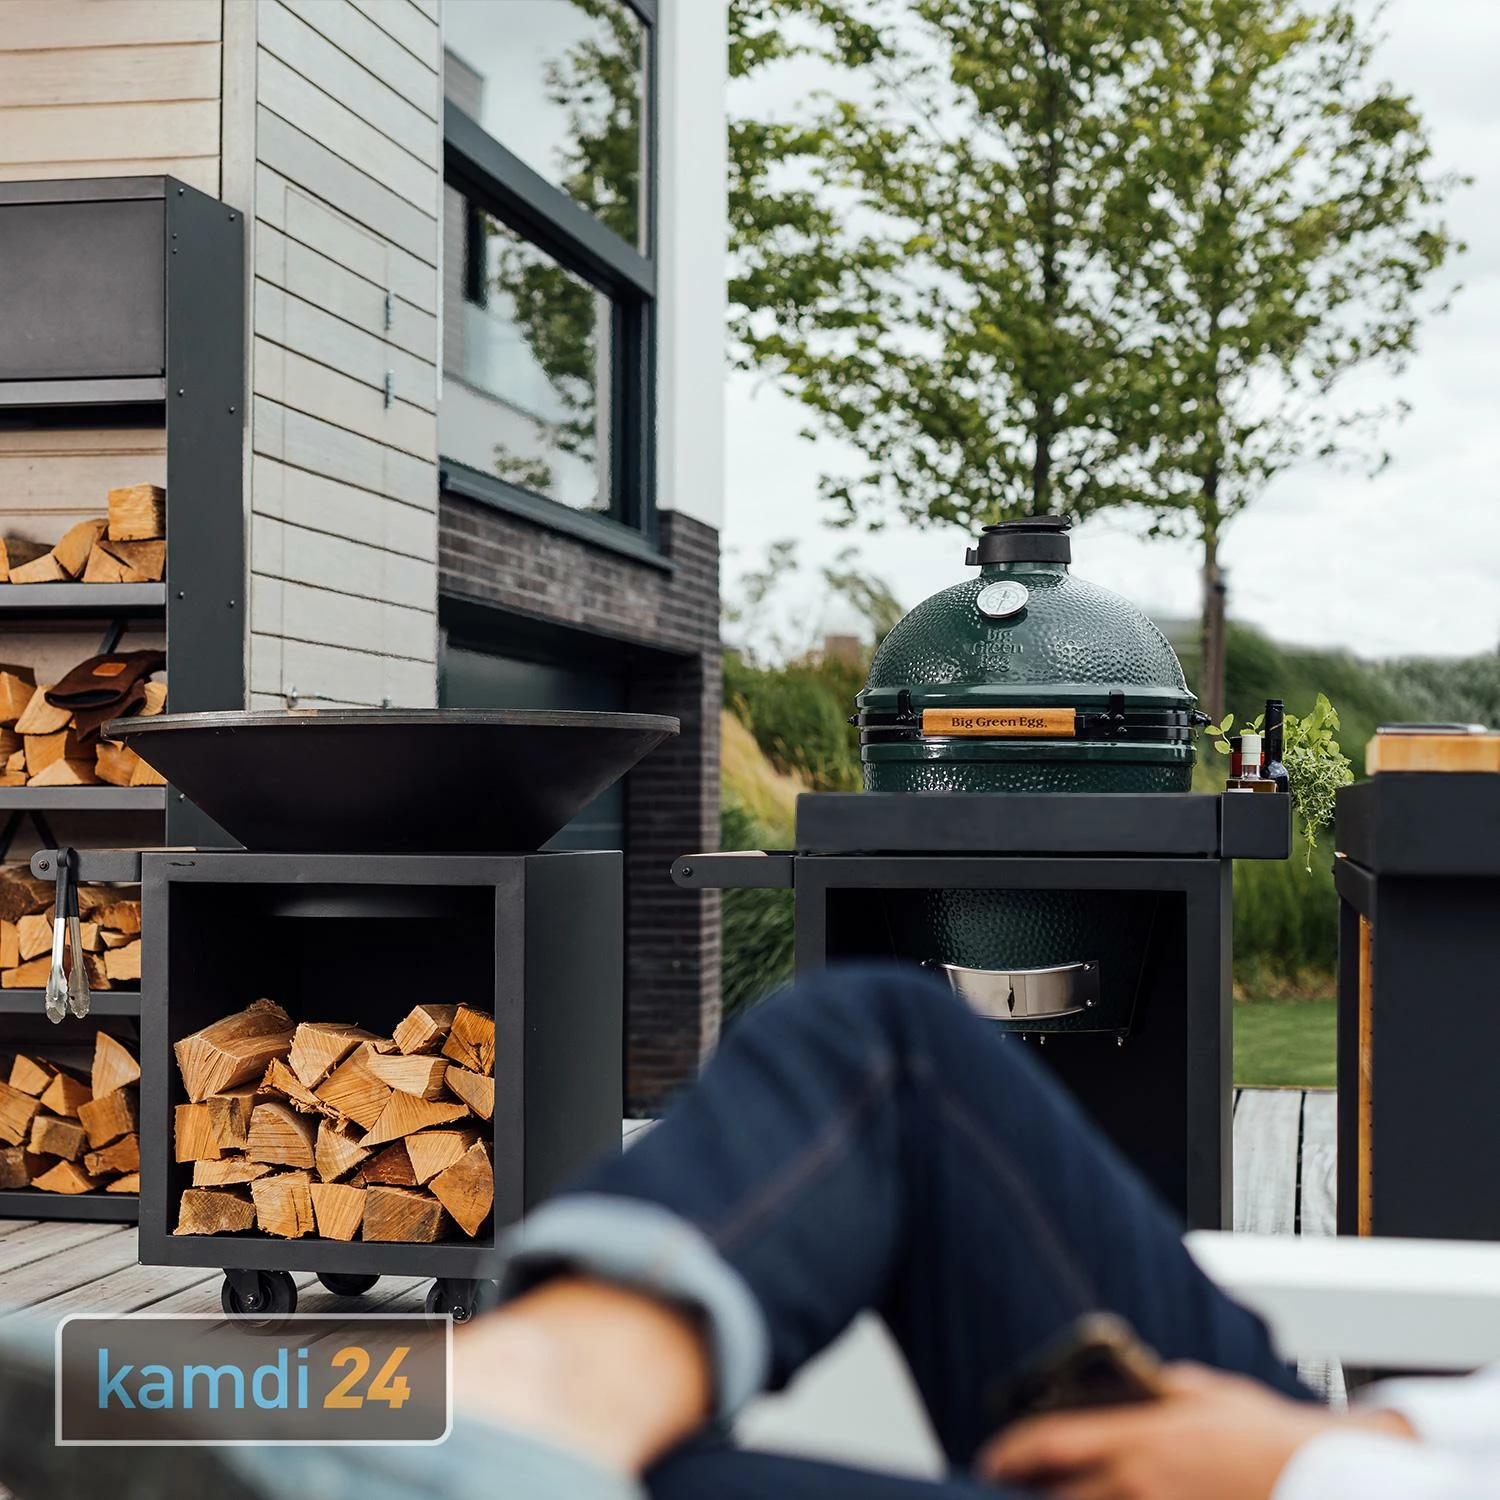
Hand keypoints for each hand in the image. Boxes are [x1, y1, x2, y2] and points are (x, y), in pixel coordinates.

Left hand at [975, 1363, 1412, 1499]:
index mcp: (1138, 1438)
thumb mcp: (1207, 1393)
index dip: (1009, 1455)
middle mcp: (1139, 1485)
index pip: (1046, 1444)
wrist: (1328, 1481)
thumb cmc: (1271, 1438)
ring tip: (1061, 1496)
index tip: (992, 1461)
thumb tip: (1135, 1385)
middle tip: (1012, 1493)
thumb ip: (1161, 1390)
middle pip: (1057, 1499)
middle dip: (1032, 1497)